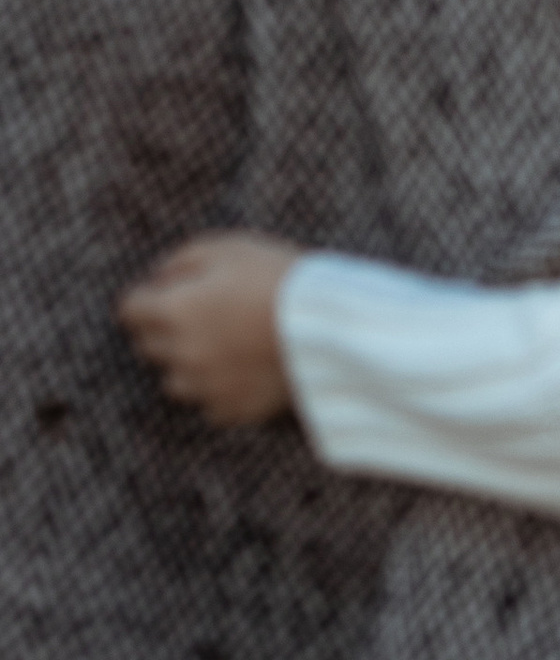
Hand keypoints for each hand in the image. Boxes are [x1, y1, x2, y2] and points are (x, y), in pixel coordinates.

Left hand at [120, 235, 302, 428]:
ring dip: (189, 365)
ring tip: (226, 346)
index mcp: (174, 312)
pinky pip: (210, 405)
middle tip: (204, 314)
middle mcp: (180, 355)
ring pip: (175, 381)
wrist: (330, 329)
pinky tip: (245, 370)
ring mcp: (205, 388)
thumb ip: (182, 261)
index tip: (168, 293)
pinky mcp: (233, 411)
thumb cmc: (279, 279)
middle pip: (148, 347)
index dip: (147, 297)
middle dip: (165, 329)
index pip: (129, 310)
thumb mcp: (231, 248)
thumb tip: (159, 279)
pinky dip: (220, 390)